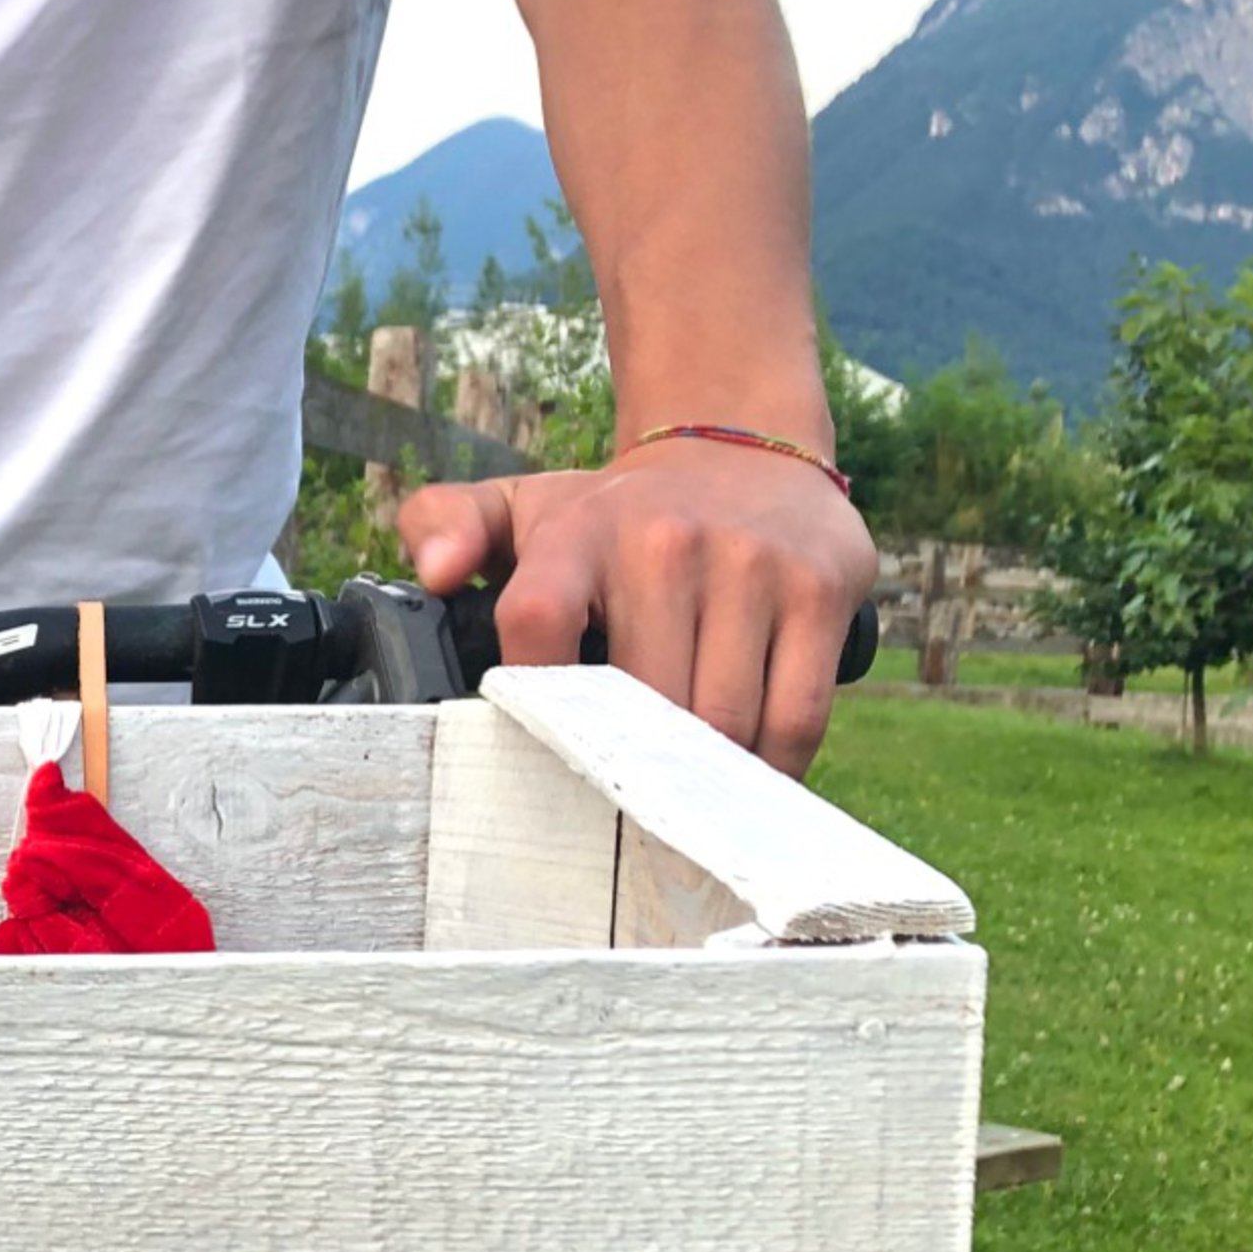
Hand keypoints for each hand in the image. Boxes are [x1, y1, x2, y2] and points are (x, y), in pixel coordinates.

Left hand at [396, 439, 874, 775]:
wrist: (743, 445)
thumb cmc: (619, 513)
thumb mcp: (522, 506)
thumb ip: (445, 527)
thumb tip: (432, 574)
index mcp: (579, 534)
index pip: (538, 623)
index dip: (537, 700)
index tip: (546, 748)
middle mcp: (665, 542)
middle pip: (645, 706)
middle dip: (633, 767)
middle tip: (625, 806)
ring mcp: (751, 564)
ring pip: (724, 724)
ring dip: (705, 780)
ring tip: (685, 800)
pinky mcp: (820, 590)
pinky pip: (797, 715)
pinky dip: (773, 769)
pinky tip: (747, 782)